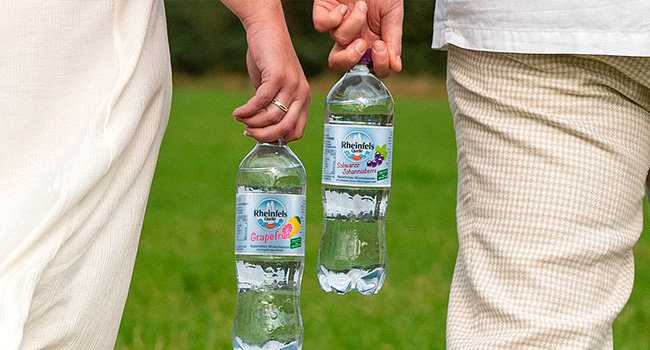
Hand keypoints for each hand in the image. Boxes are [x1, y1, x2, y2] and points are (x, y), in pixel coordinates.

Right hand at [222, 0, 309, 141]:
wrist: (267, 29)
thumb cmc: (269, 59)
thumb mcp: (275, 86)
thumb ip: (272, 105)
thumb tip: (260, 128)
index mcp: (303, 98)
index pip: (297, 131)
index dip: (277, 138)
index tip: (260, 135)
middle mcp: (301, 93)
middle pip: (284, 128)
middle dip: (264, 135)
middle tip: (248, 132)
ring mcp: (291, 85)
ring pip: (272, 117)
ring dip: (252, 122)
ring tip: (240, 119)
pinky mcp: (278, 76)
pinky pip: (261, 102)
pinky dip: (247, 111)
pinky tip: (237, 112)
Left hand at [313, 0, 402, 77]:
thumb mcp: (393, 15)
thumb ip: (394, 40)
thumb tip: (396, 67)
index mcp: (371, 42)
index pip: (370, 69)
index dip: (375, 66)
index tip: (380, 47)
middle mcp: (352, 37)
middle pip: (340, 65)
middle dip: (350, 59)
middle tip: (363, 43)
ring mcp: (337, 25)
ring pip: (338, 41)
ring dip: (354, 24)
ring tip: (362, 6)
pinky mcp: (323, 12)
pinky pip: (322, 27)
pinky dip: (334, 18)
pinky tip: (344, 7)